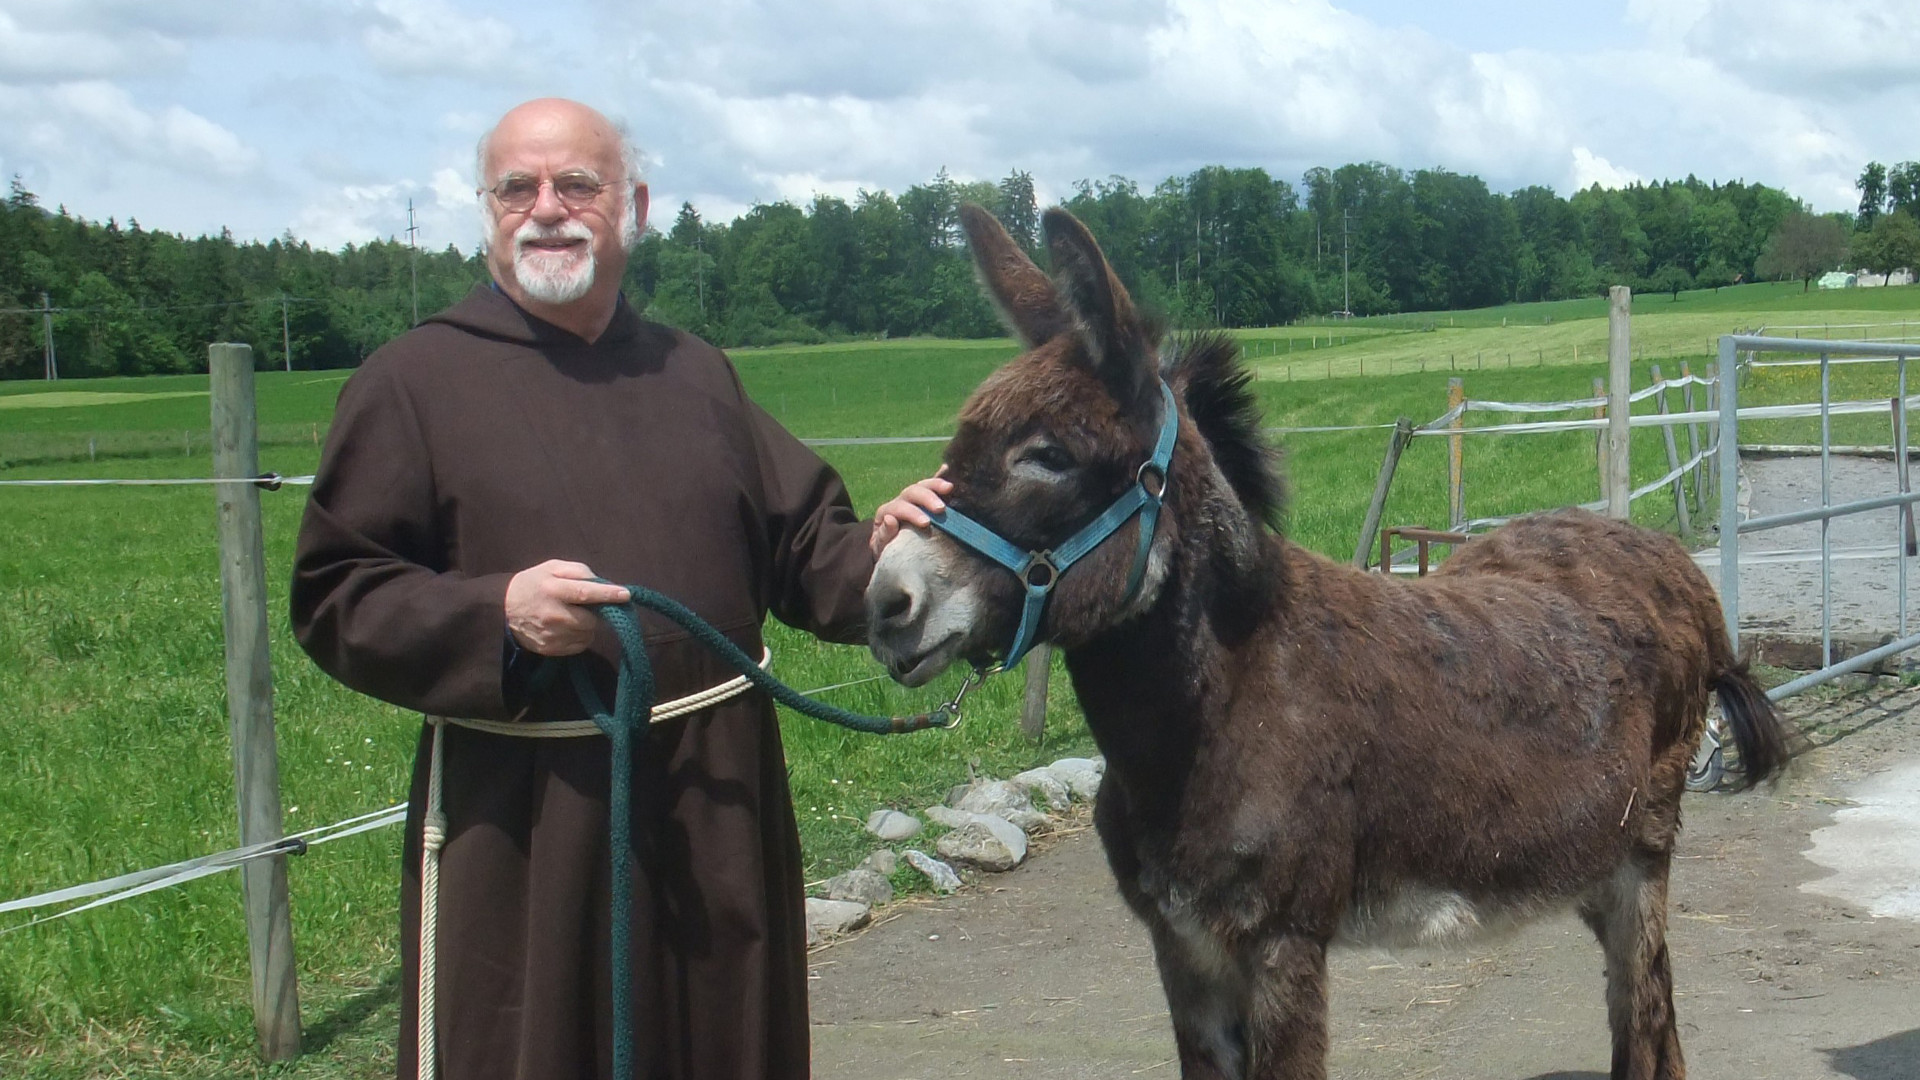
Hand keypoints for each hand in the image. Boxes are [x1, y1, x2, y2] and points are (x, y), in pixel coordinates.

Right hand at [505, 560, 630, 656]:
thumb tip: (601, 583)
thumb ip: (578, 571)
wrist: (502, 609)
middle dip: (597, 614)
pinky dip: (580, 637)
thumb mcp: (551, 567)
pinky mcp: (550, 649)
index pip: (586, 593)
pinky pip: (579, 646)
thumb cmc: (533, 583)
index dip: (608, 594)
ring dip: (588, 626)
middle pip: (590, 620)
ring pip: (587, 635)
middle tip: (590, 607)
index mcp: (553, 590)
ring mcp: (551, 635)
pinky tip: (569, 628)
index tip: (626, 594)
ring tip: (575, 616)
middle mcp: (553, 615)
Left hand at [871, 470, 952, 556]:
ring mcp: (912, 499)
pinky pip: (931, 485)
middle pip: (912, 492)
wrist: (891, 551)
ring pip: (922, 485)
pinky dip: (939, 476)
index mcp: (886, 512)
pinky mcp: (923, 500)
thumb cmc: (887, 551)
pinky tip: (946, 468)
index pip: (899, 508)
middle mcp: (900, 501)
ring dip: (936, 484)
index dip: (912, 513)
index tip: (926, 523)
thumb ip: (884, 535)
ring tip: (950, 488)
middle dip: (926, 498)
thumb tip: (890, 519)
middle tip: (940, 509)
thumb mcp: (881, 547)